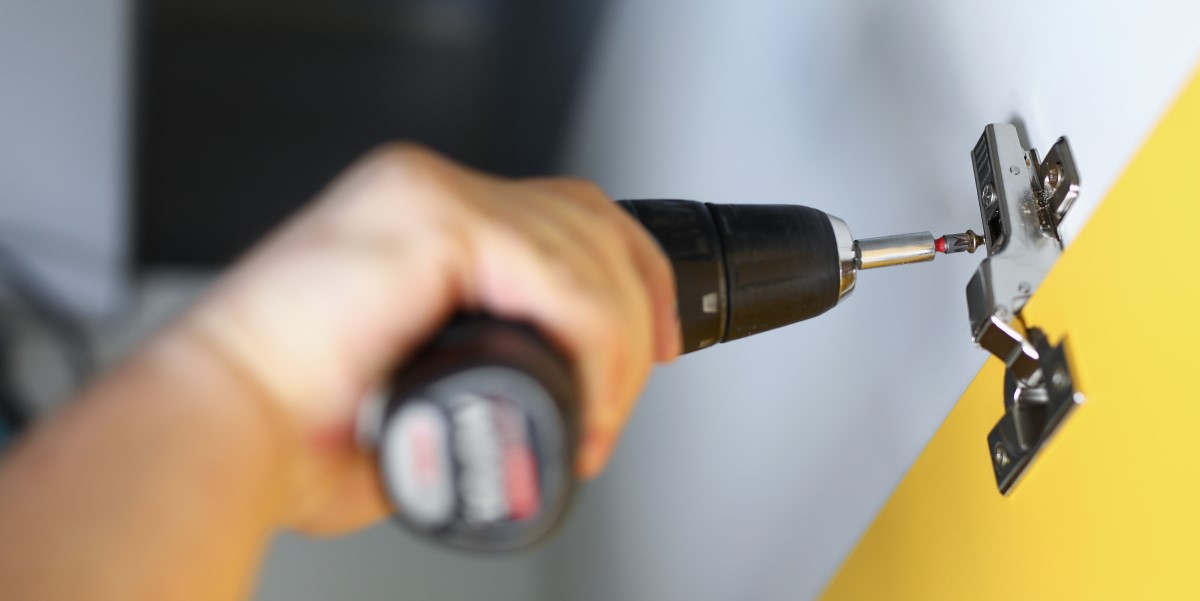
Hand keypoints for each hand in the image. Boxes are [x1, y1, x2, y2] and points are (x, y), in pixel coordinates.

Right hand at [170, 143, 679, 533]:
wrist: (214, 433)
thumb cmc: (289, 424)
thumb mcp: (420, 383)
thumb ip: (481, 368)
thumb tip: (551, 400)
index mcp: (420, 218)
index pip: (559, 217)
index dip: (624, 277)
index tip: (653, 344)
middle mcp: (426, 192)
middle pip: (587, 215)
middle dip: (641, 299)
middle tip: (644, 379)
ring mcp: (426, 196)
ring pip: (586, 247)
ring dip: (620, 342)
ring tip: (602, 418)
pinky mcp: (430, 221)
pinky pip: (560, 273)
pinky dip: (596, 340)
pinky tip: (591, 395)